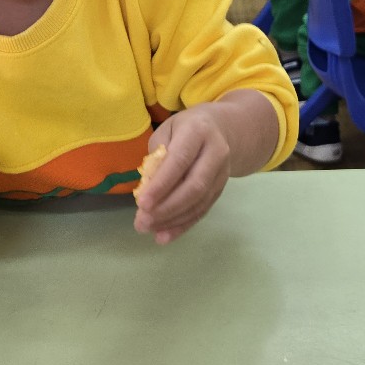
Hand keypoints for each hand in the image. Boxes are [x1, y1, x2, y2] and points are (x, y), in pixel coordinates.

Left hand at [133, 108, 232, 244]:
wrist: (221, 129)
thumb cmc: (185, 129)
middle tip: (142, 221)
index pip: (180, 160)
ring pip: (199, 202)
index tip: (141, 203)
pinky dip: (183, 225)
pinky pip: (203, 210)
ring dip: (172, 220)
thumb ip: (157, 157)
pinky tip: (164, 235)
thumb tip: (148, 189)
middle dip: (167, 207)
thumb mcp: (167, 131)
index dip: (162, 184)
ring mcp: (222, 172)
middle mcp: (215, 152)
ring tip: (148, 229)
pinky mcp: (221, 188)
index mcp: (198, 131)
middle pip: (194, 186)